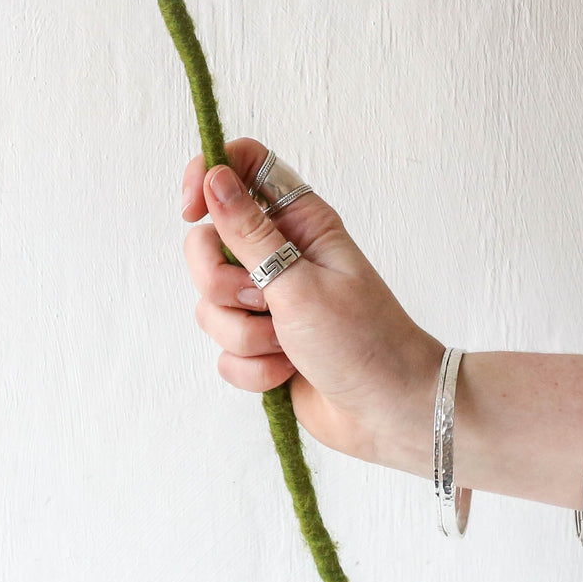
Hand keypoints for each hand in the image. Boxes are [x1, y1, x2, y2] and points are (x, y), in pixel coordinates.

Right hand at [181, 138, 443, 473]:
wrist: (390, 415)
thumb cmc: (363, 340)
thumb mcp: (299, 282)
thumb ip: (248, 232)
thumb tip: (214, 176)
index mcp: (297, 220)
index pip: (241, 166)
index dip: (208, 175)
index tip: (192, 210)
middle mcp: (277, 252)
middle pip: (206, 241)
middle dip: (219, 281)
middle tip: (260, 298)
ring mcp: (266, 298)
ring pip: (209, 301)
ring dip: (243, 333)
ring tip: (285, 345)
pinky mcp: (259, 343)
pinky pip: (222, 348)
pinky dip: (250, 367)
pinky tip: (286, 372)